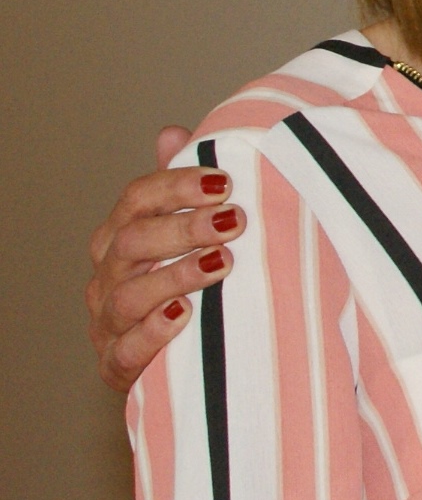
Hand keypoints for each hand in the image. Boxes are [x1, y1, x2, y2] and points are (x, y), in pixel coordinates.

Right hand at [85, 128, 242, 391]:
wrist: (190, 356)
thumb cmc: (193, 280)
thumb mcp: (197, 230)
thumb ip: (186, 187)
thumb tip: (172, 133)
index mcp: (121, 235)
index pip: (137, 199)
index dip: (177, 187)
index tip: (225, 182)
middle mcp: (109, 275)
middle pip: (133, 242)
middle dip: (185, 228)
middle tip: (235, 221)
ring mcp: (109, 322)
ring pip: (129, 295)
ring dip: (176, 276)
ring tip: (221, 262)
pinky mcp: (117, 366)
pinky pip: (125, 352)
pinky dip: (152, 334)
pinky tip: (183, 316)